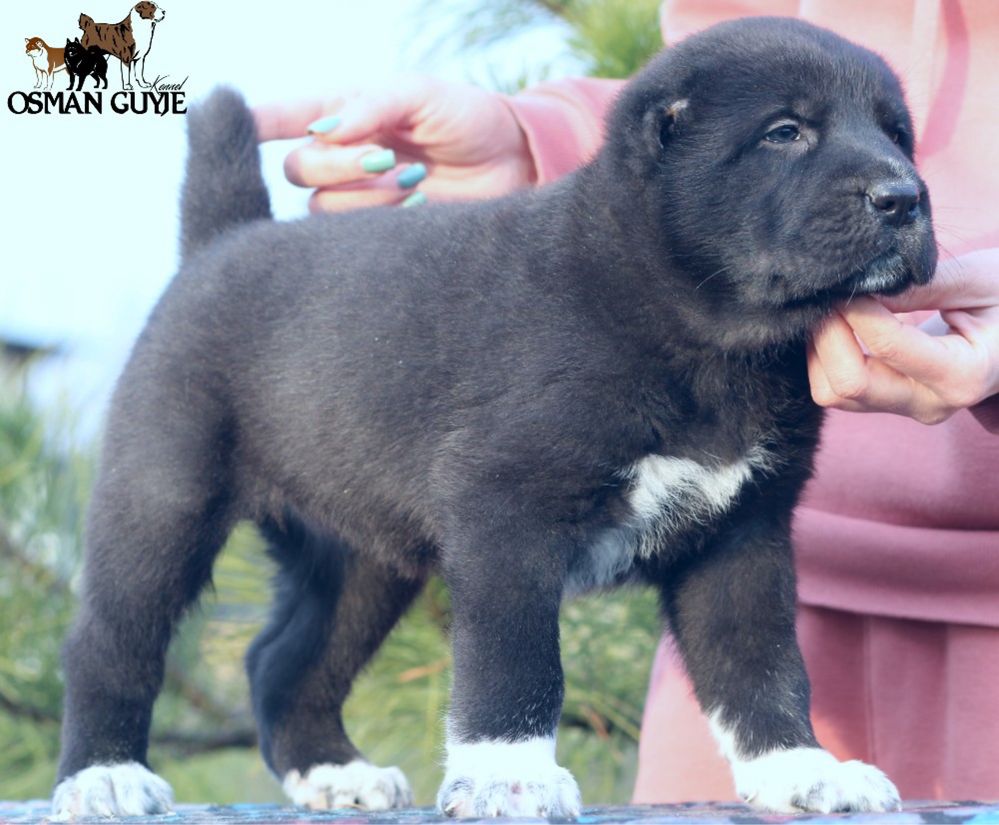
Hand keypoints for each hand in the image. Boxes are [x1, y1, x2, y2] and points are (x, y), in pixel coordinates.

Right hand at [253, 76, 535, 212]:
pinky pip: (352, 237)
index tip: (232, 123)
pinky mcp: (378, 235)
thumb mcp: (423, 96)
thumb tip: (328, 129)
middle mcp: (342, 157)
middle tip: (387, 158)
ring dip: (367, 196)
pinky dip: (384, 220)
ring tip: (414, 182)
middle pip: (297, 170)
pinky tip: (418, 207)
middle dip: (339, 165)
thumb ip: (374, 105)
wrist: (513, 165)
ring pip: (321, 209)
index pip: (284, 117)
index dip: (251, 122)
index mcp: (345, 114)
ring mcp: (359, 198)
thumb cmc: (467, 118)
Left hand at [808, 249, 998, 423]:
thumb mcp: (980, 279)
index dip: (855, 309)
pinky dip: (824, 358)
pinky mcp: (889, 403)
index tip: (846, 278)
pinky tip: (837, 324)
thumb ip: (922, 285)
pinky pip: (836, 389)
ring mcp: (907, 407)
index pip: (887, 346)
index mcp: (963, 374)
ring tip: (832, 307)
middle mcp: (931, 402)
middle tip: (829, 294)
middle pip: (849, 384)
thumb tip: (862, 288)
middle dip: (828, 335)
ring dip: (821, 349)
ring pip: (833, 393)